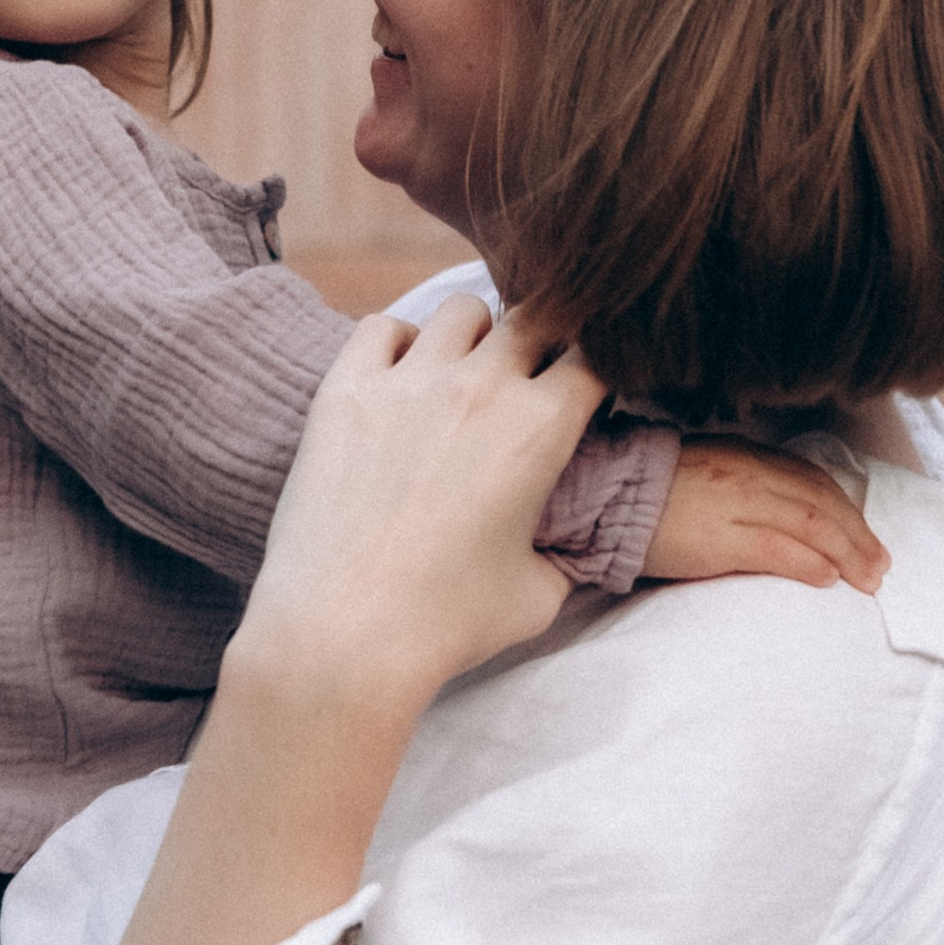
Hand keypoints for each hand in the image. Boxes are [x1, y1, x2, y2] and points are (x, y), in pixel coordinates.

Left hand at [227, 298, 604, 725]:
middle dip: (544, 344)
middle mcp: (479, 387)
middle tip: (530, 380)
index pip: (595, 357)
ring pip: (462, 312)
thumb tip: (571, 545)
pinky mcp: (345, 389)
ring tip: (465, 374)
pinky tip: (400, 379)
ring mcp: (407, 380)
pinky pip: (381, 327)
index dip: (599, 371)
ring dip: (476, 336)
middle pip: (536, 317)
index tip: (587, 394)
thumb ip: (565, 553)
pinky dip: (399, 342)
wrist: (344, 632)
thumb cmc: (446, 624)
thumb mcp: (538, 595)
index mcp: (540, 427)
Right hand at [639, 444, 889, 594]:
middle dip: (858, 534)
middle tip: (881, 565)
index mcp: (745, 454)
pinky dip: (809, 563)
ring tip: (867, 578)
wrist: (604, 497)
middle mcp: (748, 473)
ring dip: (848, 552)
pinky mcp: (720, 538)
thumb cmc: (650, 490)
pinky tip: (829, 578)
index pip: (812, 478)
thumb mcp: (707, 470)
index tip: (866, 535)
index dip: (847, 508)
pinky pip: (777, 549)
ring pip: (811, 523)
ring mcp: (736, 503)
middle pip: (821, 501)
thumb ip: (745, 481)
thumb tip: (784, 510)